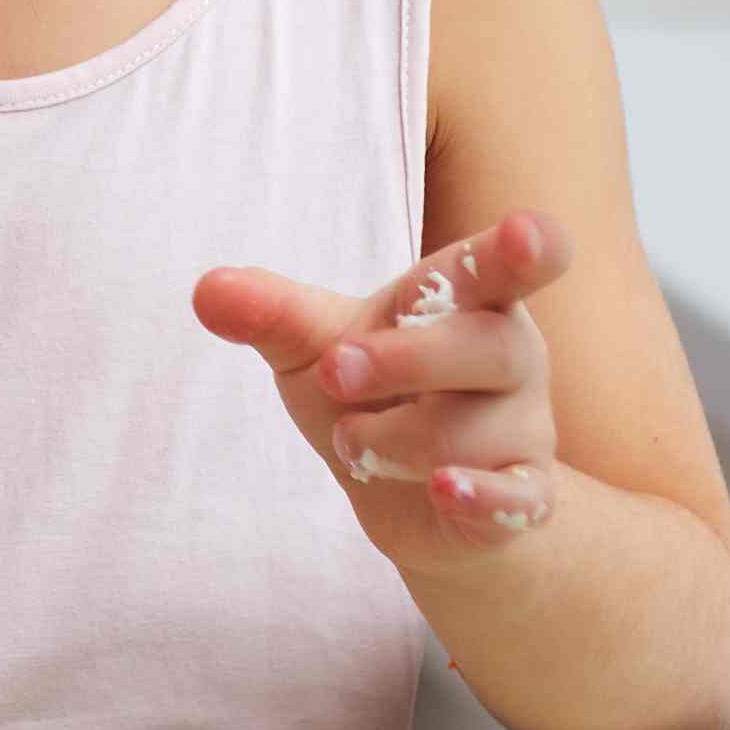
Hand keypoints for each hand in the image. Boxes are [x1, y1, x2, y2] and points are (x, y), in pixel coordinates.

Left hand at [191, 208, 571, 554]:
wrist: (412, 497)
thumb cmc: (373, 394)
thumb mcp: (318, 346)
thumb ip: (272, 313)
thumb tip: (206, 290)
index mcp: (472, 299)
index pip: (506, 265)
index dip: (521, 248)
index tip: (523, 230)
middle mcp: (511, 356)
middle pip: (488, 346)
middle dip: (404, 360)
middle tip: (334, 371)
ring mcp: (523, 428)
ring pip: (474, 432)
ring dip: (393, 443)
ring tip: (352, 443)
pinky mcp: (521, 498)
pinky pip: (519, 499)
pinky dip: (483, 497)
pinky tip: (446, 490)